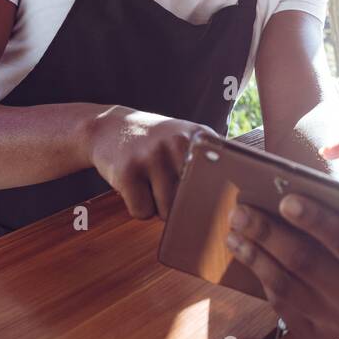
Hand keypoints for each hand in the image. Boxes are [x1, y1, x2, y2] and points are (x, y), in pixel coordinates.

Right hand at [86, 106, 212, 221]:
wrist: (110, 127)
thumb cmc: (155, 143)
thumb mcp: (186, 139)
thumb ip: (210, 163)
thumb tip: (228, 204)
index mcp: (199, 136)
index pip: (220, 180)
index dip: (214, 198)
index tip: (211, 203)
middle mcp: (178, 143)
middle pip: (192, 201)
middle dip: (180, 204)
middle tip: (167, 184)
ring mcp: (152, 156)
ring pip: (166, 211)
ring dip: (158, 206)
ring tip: (150, 183)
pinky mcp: (127, 172)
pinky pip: (142, 211)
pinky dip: (137, 207)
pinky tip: (134, 186)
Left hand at [225, 193, 338, 338]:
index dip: (315, 220)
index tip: (286, 200)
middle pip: (305, 262)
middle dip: (268, 234)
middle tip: (241, 211)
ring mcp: (334, 322)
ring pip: (285, 285)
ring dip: (254, 254)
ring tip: (235, 227)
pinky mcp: (313, 334)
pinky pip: (279, 303)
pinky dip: (259, 273)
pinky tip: (245, 250)